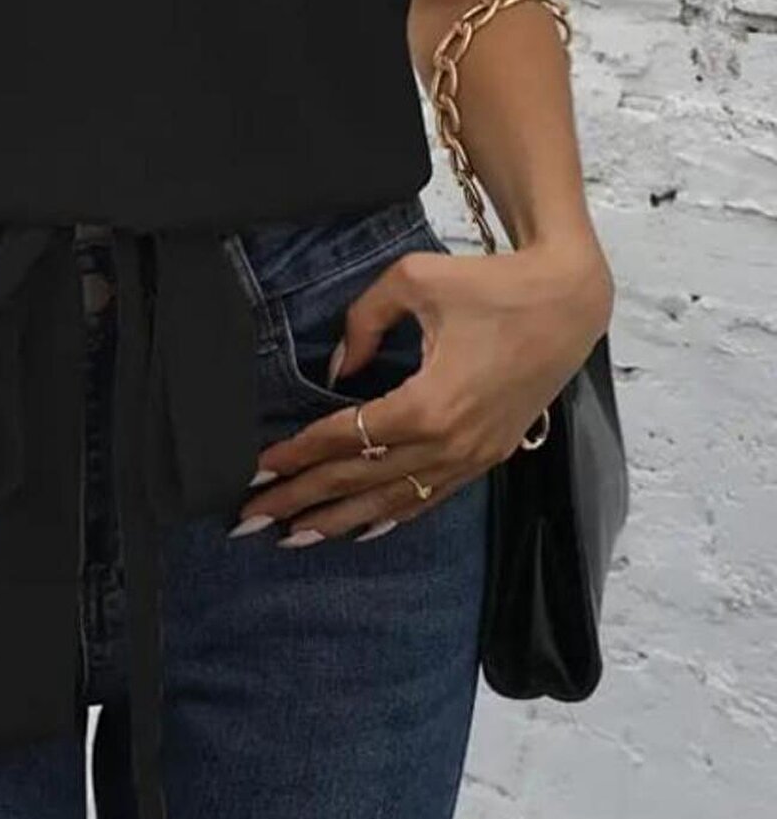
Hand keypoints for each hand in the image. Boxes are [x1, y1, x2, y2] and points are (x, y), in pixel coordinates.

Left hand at [230, 237, 613, 545]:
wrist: (569, 302)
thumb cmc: (492, 284)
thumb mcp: (413, 281)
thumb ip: (362, 322)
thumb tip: (335, 369)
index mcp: (427, 404)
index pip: (344, 439)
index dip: (296, 456)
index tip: (255, 471)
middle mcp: (450, 443)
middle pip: (359, 480)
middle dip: (300, 500)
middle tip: (249, 520)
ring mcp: (473, 456)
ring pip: (394, 501)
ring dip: (339, 520)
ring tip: (291, 536)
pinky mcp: (489, 456)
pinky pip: (431, 497)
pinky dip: (392, 516)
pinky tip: (360, 530)